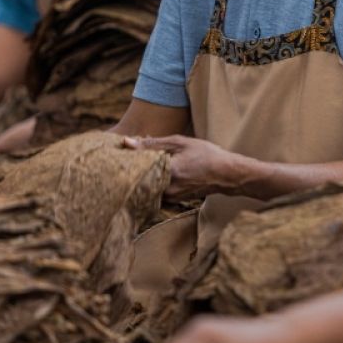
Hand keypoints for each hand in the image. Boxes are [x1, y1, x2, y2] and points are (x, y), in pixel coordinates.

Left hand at [122, 135, 256, 199]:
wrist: (226, 174)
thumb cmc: (206, 155)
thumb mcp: (180, 142)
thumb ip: (153, 143)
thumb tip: (127, 142)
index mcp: (167, 172)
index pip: (135, 167)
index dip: (125, 159)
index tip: (116, 152)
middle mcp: (166, 189)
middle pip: (137, 180)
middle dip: (130, 169)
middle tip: (123, 158)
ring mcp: (169, 198)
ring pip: (145, 186)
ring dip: (141, 176)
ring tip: (137, 164)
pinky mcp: (171, 201)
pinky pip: (154, 191)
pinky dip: (151, 182)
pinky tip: (153, 172)